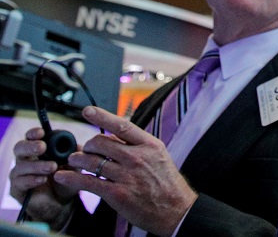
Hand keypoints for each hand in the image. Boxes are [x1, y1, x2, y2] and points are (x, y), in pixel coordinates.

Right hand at [9, 127, 76, 226]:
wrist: (61, 203)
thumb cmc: (65, 180)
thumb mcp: (75, 168)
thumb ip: (77, 157)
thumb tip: (80, 146)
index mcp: (38, 150)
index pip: (31, 137)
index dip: (34, 133)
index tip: (42, 132)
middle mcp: (26, 159)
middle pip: (19, 147)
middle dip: (30, 146)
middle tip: (43, 147)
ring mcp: (19, 174)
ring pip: (21, 166)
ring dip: (37, 165)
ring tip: (52, 167)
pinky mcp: (17, 189)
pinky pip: (20, 182)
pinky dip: (32, 179)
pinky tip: (43, 179)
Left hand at [53, 106, 196, 235]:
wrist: (175, 209)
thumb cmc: (165, 181)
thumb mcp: (157, 156)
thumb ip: (136, 145)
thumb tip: (113, 136)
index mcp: (149, 145)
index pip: (122, 126)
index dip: (102, 117)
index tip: (87, 111)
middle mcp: (137, 157)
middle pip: (101, 143)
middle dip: (88, 145)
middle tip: (84, 148)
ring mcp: (127, 176)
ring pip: (92, 161)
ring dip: (77, 160)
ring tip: (73, 160)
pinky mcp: (117, 194)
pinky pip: (88, 182)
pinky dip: (71, 178)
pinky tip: (61, 176)